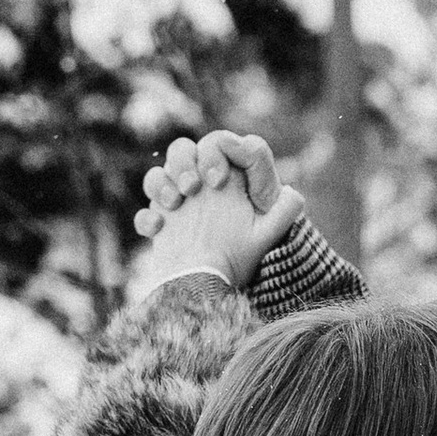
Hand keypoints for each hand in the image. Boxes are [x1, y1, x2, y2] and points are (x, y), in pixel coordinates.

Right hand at [130, 131, 301, 291]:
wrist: (212, 291)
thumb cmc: (243, 259)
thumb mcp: (267, 235)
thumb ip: (284, 211)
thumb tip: (291, 191)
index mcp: (227, 180)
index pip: (219, 145)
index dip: (216, 154)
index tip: (218, 181)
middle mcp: (200, 186)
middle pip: (183, 150)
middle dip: (184, 162)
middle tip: (192, 188)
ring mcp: (177, 202)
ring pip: (158, 174)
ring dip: (161, 183)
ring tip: (175, 204)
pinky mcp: (161, 223)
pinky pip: (145, 211)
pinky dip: (147, 217)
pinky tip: (158, 229)